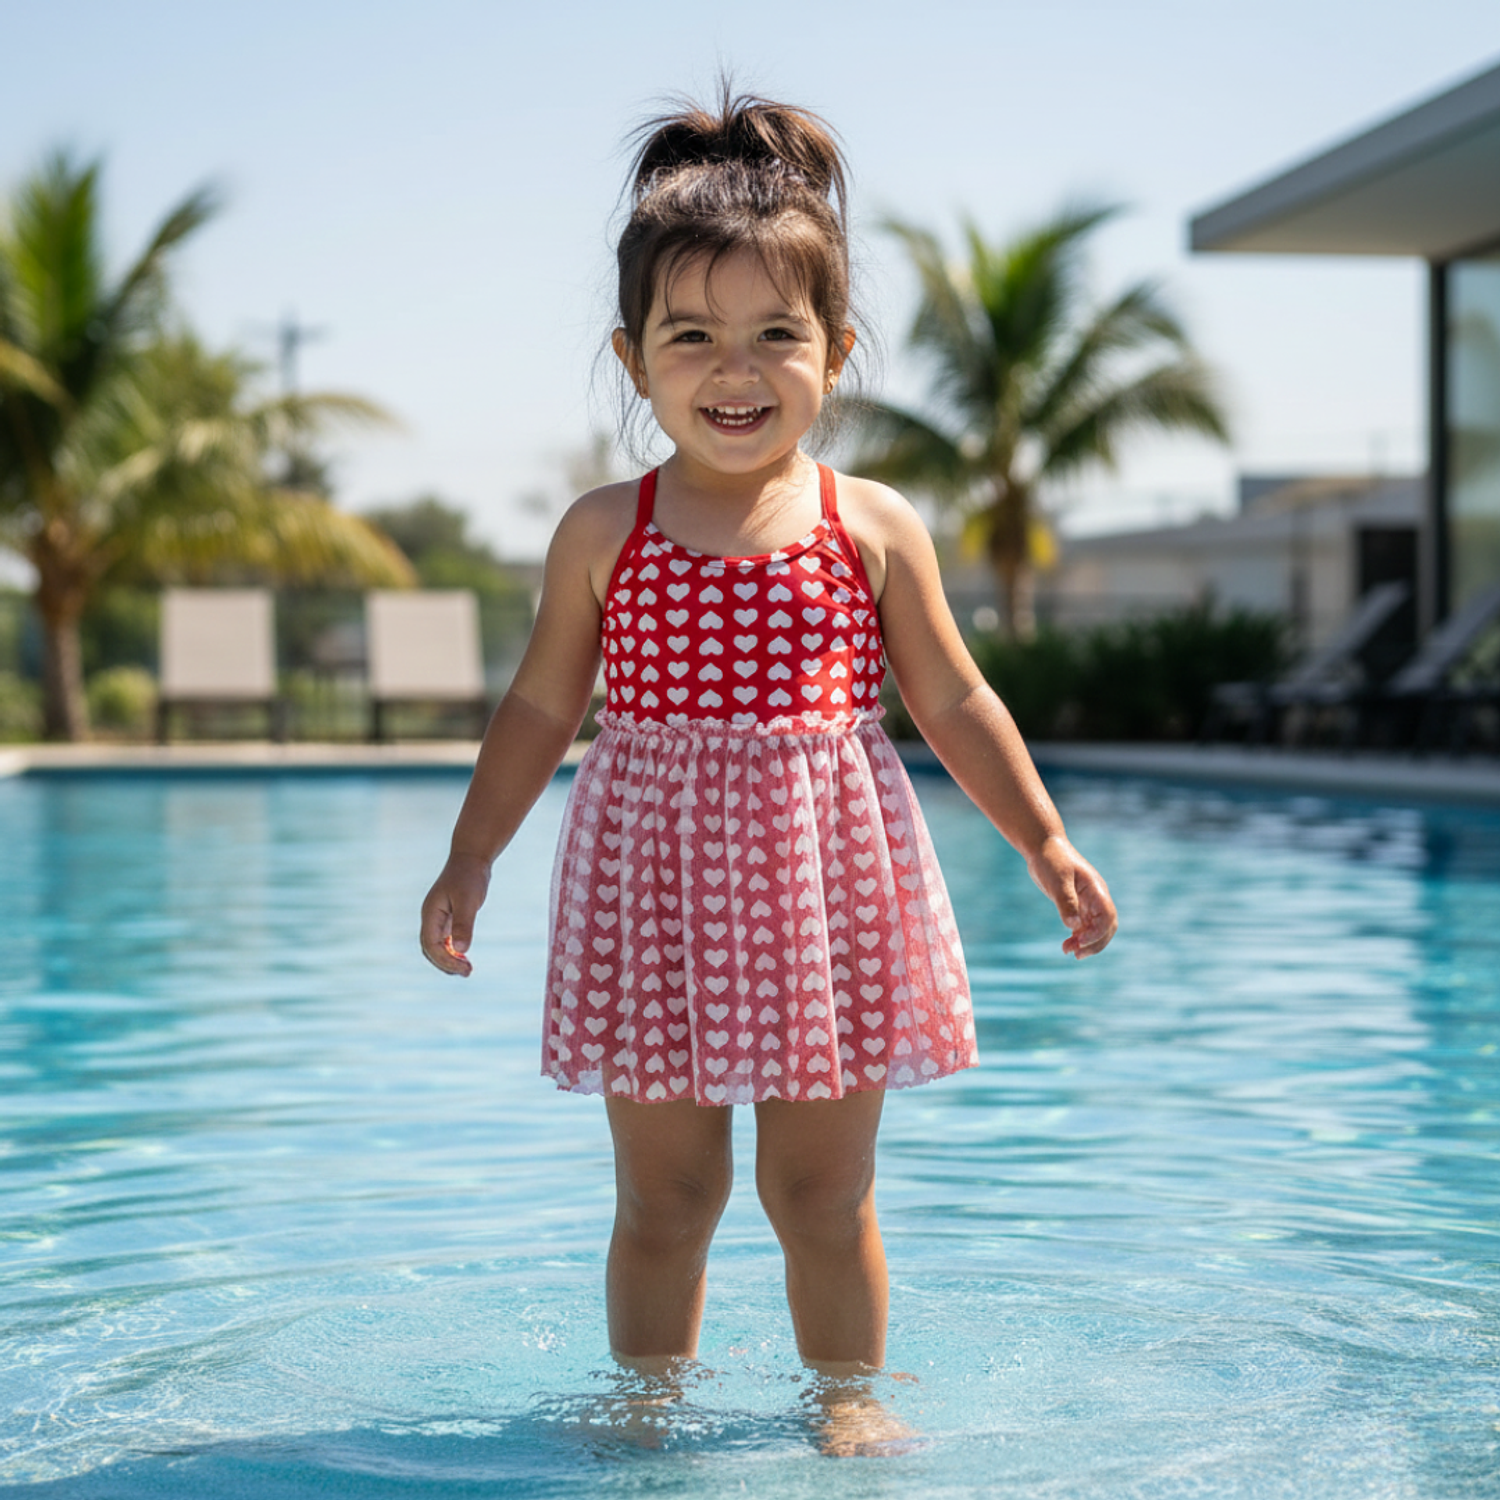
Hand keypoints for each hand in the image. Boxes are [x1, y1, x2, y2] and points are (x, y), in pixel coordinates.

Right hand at [419, 852, 491, 975]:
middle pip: (430, 949)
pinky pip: (444, 939)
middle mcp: (431, 918)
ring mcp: (437, 917)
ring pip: (436, 946)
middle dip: (446, 964)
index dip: (446, 960)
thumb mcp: (468, 900)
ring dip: (449, 959)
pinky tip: (465, 955)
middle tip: (467, 972)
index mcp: (430, 914)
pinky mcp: (447, 916)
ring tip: (467, 969)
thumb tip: (460, 950)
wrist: (471, 858)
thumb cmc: (469, 877)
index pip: (431, 946)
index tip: (464, 967)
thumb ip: (464, 924)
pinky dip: (452, 950)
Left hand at [1026, 835, 1117, 959]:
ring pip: (1095, 929)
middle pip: (1106, 927)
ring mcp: (1087, 901)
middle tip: (1076, 954)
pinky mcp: (1076, 904)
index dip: (1097, 933)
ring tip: (1067, 951)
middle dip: (1095, 943)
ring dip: (1085, 943)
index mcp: (1096, 889)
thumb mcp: (1057, 880)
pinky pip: (1083, 926)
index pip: (1107, 917)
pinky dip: (1077, 937)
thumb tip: (1073, 926)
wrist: (1042, 846)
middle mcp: (1096, 897)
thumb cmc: (1051, 858)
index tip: (1079, 941)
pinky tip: (1066, 945)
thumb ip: (1066, 902)